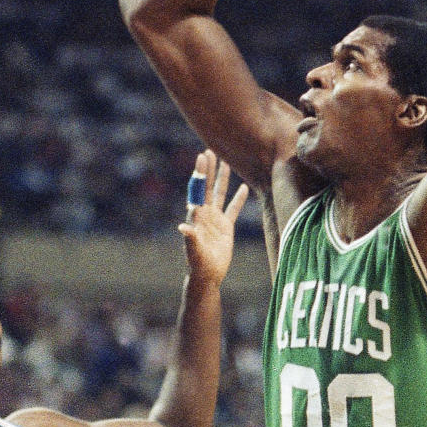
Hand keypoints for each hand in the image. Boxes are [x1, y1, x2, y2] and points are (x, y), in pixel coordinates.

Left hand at [179, 150, 248, 285]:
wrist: (208, 275)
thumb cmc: (198, 264)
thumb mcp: (194, 251)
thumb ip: (190, 239)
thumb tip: (183, 227)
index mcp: (197, 215)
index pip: (198, 189)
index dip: (200, 172)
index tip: (202, 156)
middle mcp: (205, 214)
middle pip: (208, 186)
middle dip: (209, 169)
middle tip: (210, 151)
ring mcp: (216, 219)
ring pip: (220, 194)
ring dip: (223, 179)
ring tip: (226, 162)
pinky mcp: (226, 227)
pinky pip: (233, 209)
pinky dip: (239, 199)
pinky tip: (244, 187)